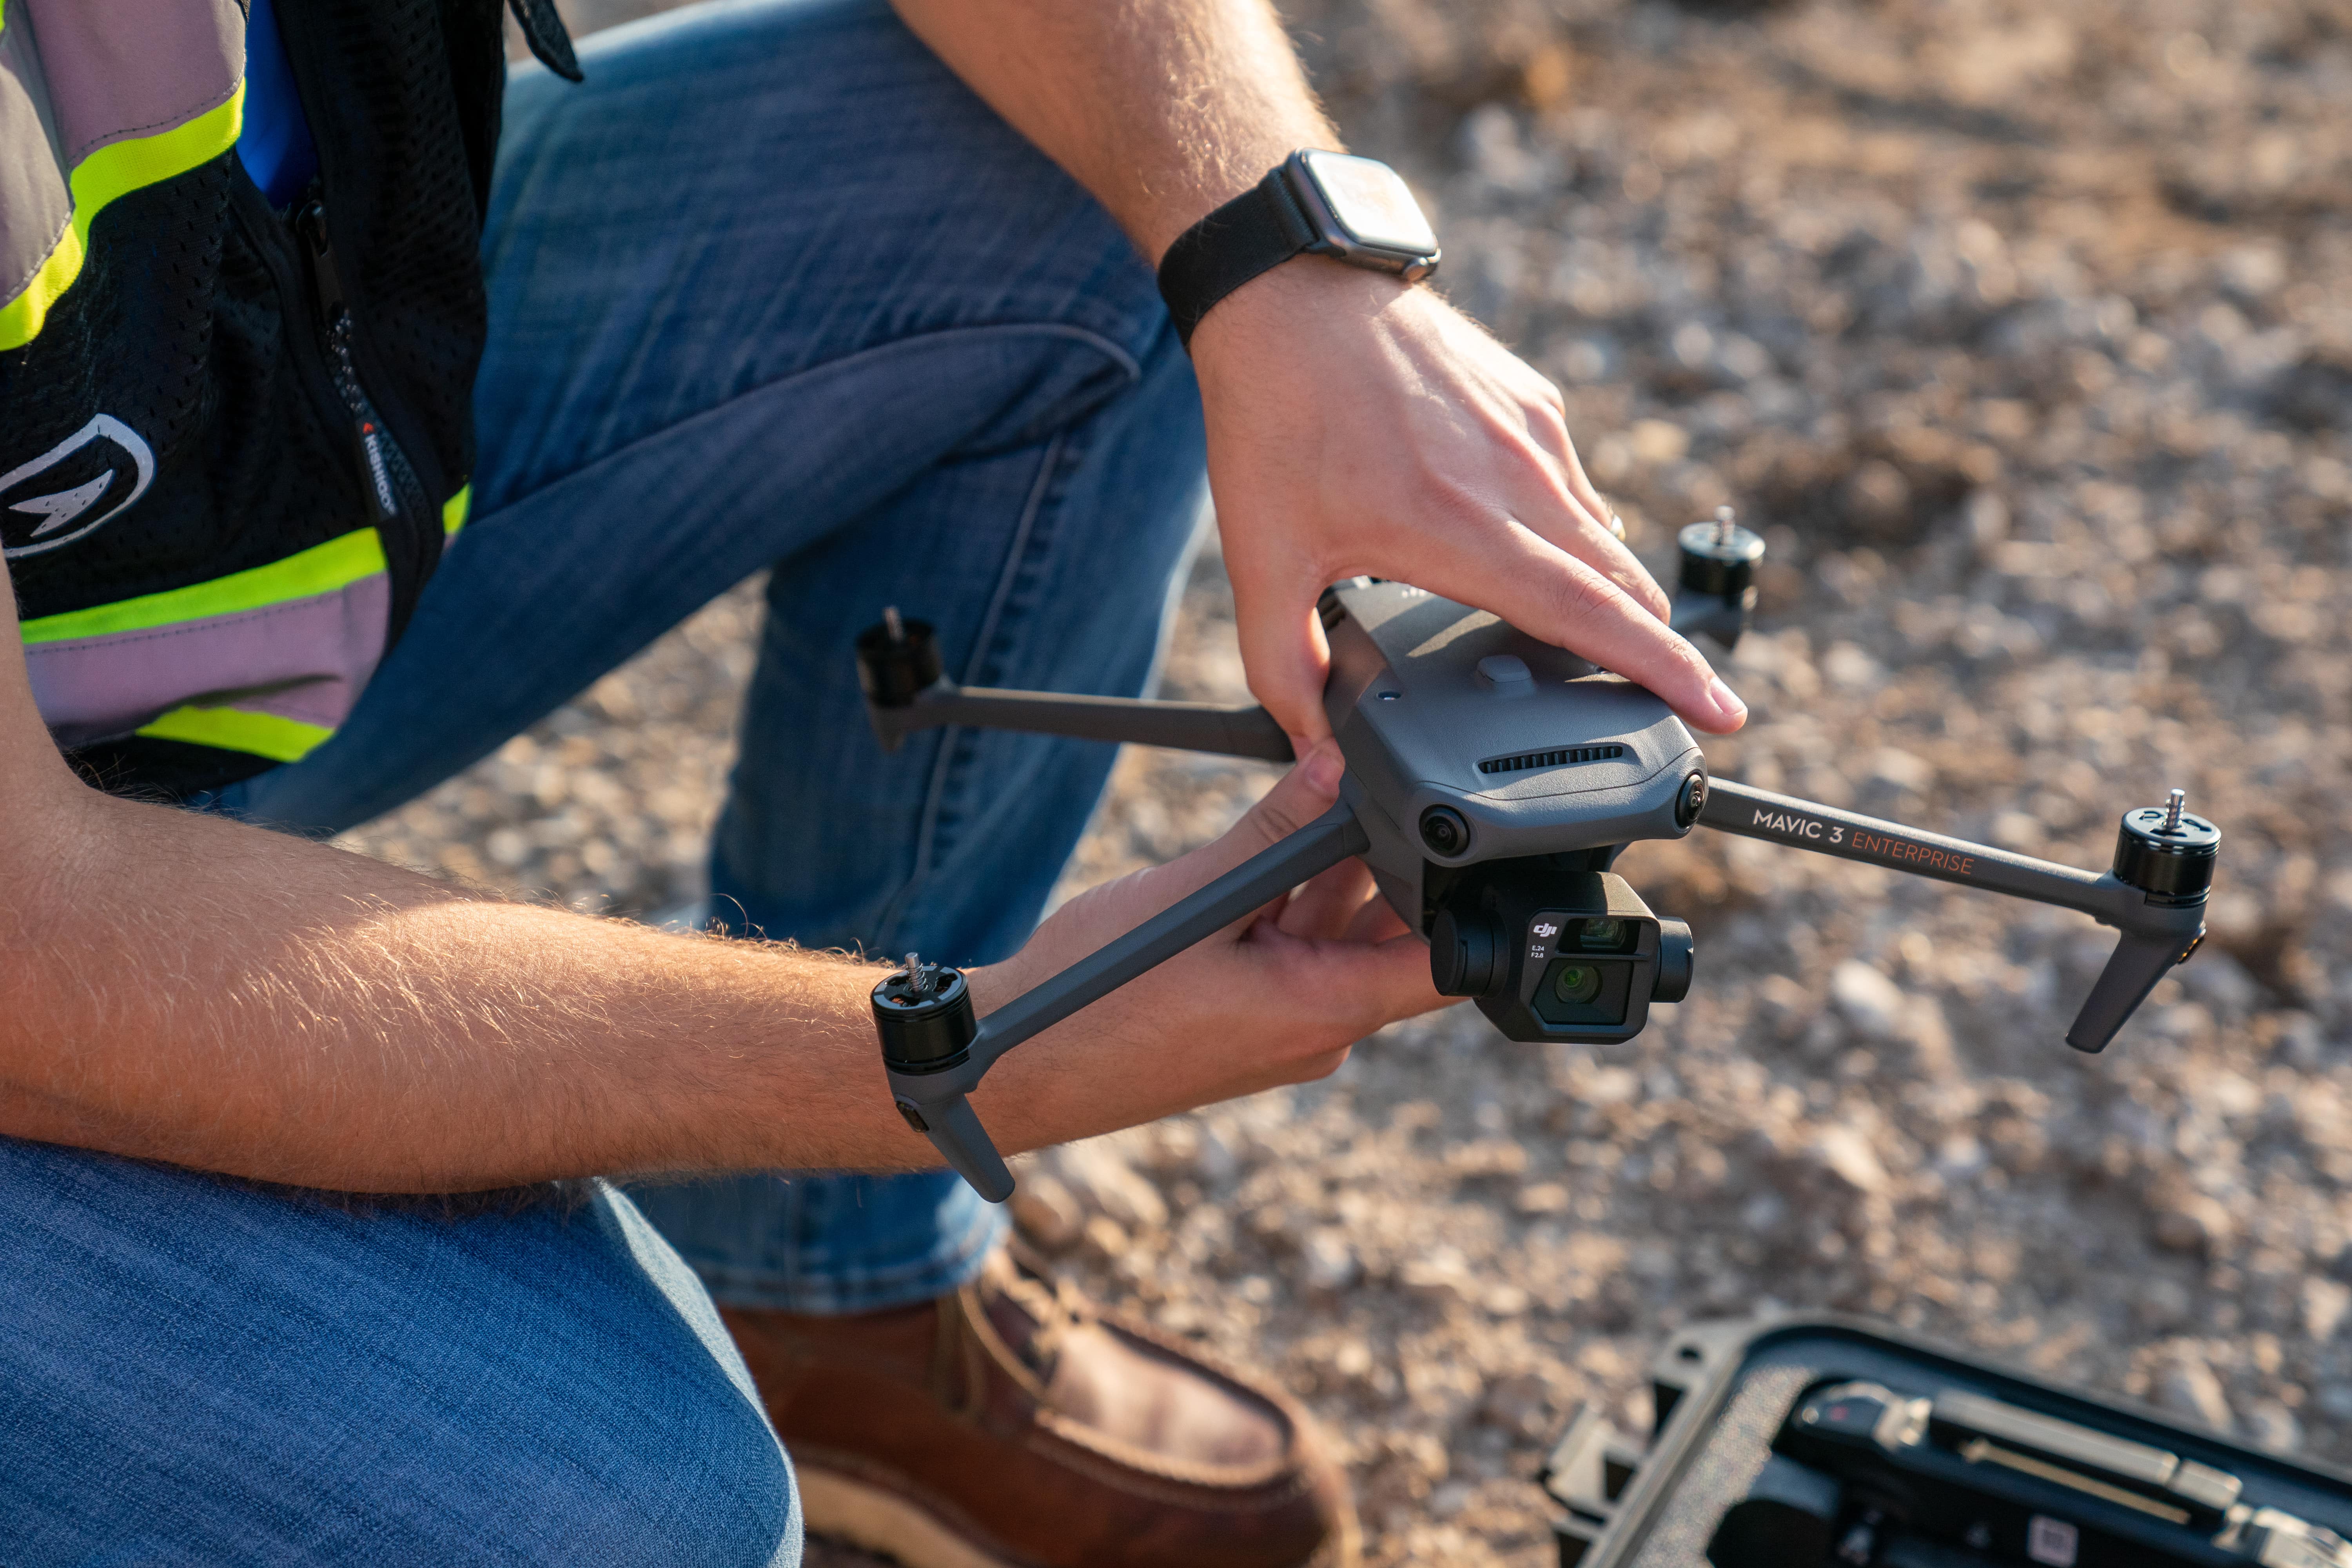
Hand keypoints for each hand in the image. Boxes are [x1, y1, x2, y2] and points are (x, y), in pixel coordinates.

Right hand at [964, 742, 1442, 1148]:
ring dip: (1324, 882)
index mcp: (1321, 1013)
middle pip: (1390, 939)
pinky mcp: (1251, 1023)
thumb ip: (1276, 829)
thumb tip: (1337, 768)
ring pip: (1337, 941)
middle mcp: (1316, 1033)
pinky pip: (1295, 958)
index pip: (1443, 966)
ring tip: (1289, 825)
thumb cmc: (1096, 1001)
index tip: (1469, 839)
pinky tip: (1256, 867)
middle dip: (1381, 866)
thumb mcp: (1197, 895)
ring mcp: (1283, 1032)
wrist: (1021, 1065)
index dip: (1470, 900)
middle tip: (1356, 796)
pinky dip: (1287, 910)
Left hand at [1189, 260, 1749, 746]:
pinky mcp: (1530, 400)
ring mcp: (1532, 434)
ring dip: (1611, 591)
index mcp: (1466, 531)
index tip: (1722, 710)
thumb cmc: (1277, 415)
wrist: (1289, 291)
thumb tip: (1313, 736)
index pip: (1594, 618)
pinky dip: (1572, 530)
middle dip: (1656, 649)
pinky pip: (1573, 484)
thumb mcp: (1261, 558)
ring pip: (1601, 534)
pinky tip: (1538, 549)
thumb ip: (1281, 664)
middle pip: (1622, 585)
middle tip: (1676, 701)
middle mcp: (1518, 481)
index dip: (1665, 671)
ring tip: (1599, 638)